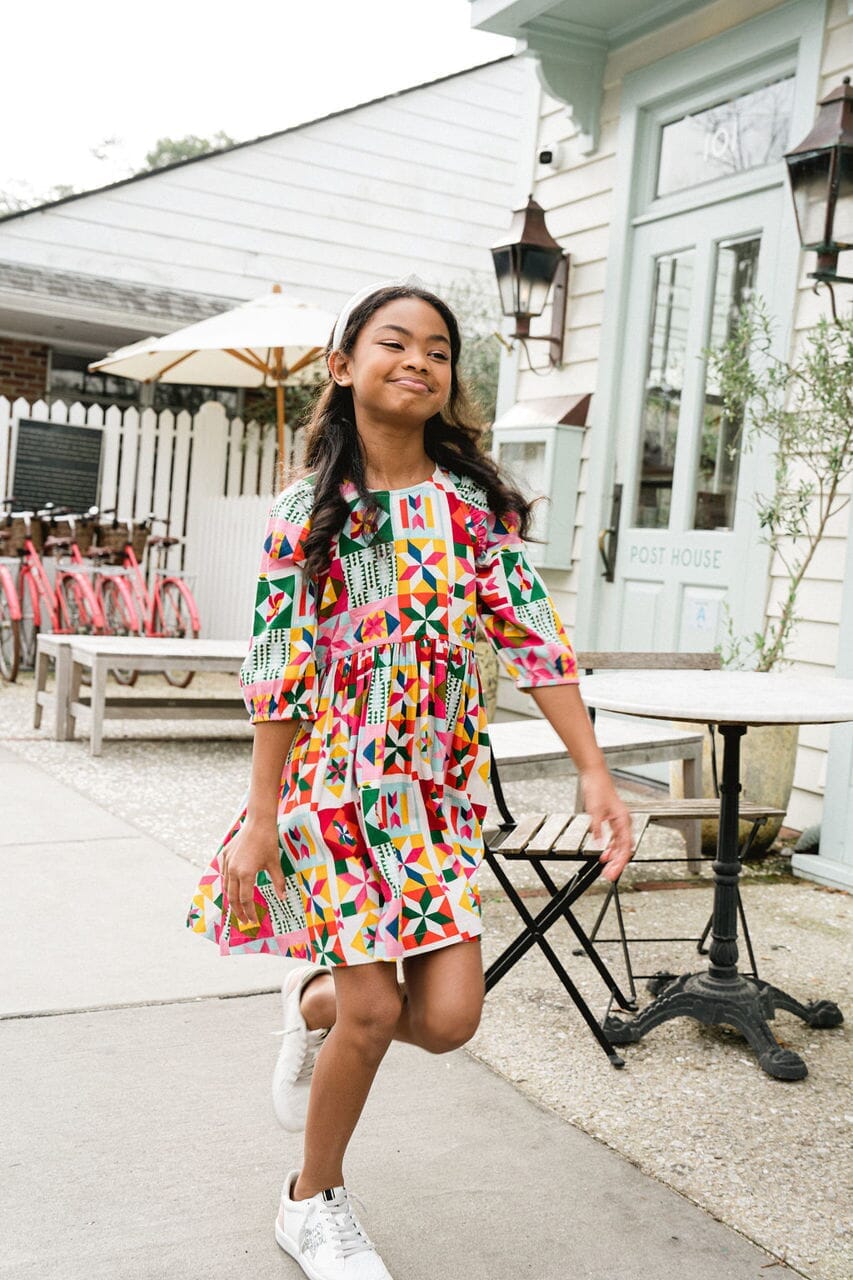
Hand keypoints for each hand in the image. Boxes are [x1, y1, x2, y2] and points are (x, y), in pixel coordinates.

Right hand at [222, 816, 284, 928]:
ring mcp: (226, 862)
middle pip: (232, 897)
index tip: (253, 921)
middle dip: (238, 911)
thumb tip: (283, 898)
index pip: (245, 900)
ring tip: (238, 907)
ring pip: (226, 886)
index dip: (249, 912)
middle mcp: (233, 870)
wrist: (258, 822)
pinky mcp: (224, 855)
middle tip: (244, 920)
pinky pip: (224, 873)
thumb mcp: (275, 864)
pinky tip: (233, 887)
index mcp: (245, 874)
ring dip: (231, 898)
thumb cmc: (268, 842)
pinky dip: (227, 883)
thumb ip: (278, 882)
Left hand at [581, 767, 632, 882]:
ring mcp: (619, 821)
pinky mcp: (613, 820)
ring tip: (606, 869)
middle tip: (609, 876)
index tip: (613, 873)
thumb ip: (597, 829)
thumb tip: (598, 845)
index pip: (625, 848)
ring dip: (614, 857)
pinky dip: (610, 848)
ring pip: (620, 845)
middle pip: (624, 849)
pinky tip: (604, 855)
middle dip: (617, 863)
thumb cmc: (597, 789)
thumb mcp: (594, 811)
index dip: (619, 862)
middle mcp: (624, 822)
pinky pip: (615, 839)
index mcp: (623, 821)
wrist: (595, 776)